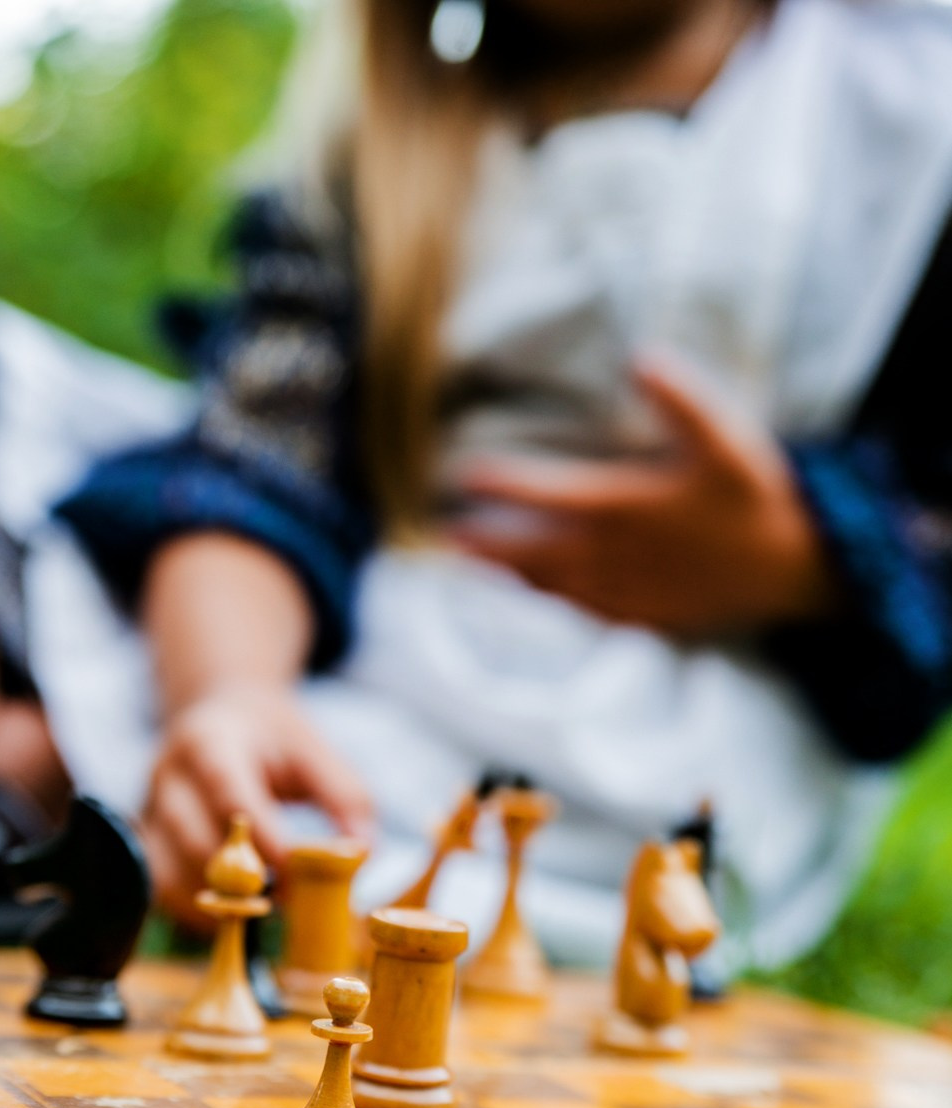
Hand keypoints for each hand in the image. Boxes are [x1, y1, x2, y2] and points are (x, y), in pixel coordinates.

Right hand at [140, 684, 372, 925]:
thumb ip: (345, 798)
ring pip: (172, 872)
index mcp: (209, 743)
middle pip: (195, 838)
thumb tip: (363, 852)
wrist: (222, 716)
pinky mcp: (149, 842)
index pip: (230, 794)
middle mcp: (170, 777)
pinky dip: (198, 912)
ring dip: (221, 901)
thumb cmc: (273, 739)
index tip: (300, 873)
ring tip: (268, 908)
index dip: (264, 840)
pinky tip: (238, 912)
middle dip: (245, 879)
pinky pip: (164, 890)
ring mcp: (151, 811)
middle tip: (292, 902)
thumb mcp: (315, 752)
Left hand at [445, 361, 837, 635]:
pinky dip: (551, 611)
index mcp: (627, 506)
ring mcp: (627, 592)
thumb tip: (640, 357)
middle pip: (535, 549)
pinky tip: (536, 606)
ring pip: (553, 587)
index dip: (504, 481)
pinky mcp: (644, 617)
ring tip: (472, 571)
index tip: (462, 473)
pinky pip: (583, 617)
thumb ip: (682, 399)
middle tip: (446, 537)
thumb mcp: (727, 438)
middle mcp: (616, 554)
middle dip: (488, 542)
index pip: (549, 492)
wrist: (794, 569)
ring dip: (509, 579)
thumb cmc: (758, 498)